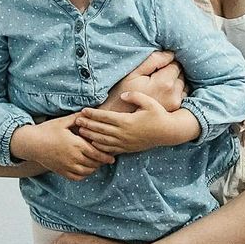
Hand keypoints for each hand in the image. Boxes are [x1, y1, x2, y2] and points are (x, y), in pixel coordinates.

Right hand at [10, 116, 112, 179]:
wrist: (31, 143)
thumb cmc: (47, 130)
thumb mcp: (63, 122)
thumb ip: (78, 118)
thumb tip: (90, 112)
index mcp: (76, 144)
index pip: (96, 153)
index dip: (106, 156)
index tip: (112, 157)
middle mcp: (73, 157)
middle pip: (94, 163)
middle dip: (102, 162)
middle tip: (107, 159)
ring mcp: (67, 166)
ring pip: (87, 171)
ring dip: (94, 168)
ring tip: (97, 163)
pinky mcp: (61, 171)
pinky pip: (77, 177)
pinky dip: (84, 174)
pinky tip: (85, 169)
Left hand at [76, 95, 194, 153]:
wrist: (168, 133)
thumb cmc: (159, 115)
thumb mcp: (149, 102)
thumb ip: (135, 96)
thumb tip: (123, 95)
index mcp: (127, 121)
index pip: (105, 117)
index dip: (92, 114)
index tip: (83, 111)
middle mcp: (124, 133)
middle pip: (100, 129)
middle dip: (87, 125)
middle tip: (76, 121)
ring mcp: (125, 142)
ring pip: (103, 140)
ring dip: (91, 136)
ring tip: (81, 132)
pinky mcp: (128, 148)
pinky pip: (111, 149)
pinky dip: (100, 147)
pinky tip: (93, 144)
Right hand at [101, 52, 185, 113]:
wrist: (120, 117)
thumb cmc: (123, 93)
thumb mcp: (134, 73)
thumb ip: (154, 60)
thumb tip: (171, 53)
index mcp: (164, 83)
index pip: (175, 64)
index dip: (165, 63)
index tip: (154, 68)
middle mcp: (174, 95)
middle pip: (180, 74)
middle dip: (170, 72)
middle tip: (154, 77)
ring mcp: (176, 104)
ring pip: (182, 84)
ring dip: (174, 81)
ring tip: (158, 86)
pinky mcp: (175, 110)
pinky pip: (182, 94)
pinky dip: (175, 91)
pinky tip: (162, 93)